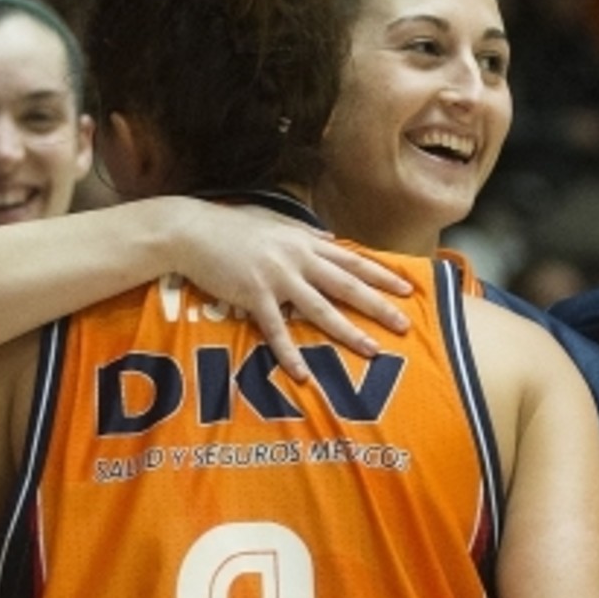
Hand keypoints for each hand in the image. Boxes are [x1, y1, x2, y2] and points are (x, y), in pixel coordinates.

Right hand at [172, 200, 413, 381]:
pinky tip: (303, 374)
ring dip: (348, 332)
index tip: (406, 289)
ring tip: (370, 351)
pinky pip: (277, 330)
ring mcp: (277, 277)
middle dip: (378, 306)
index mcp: (305, 242)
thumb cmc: (230, 227)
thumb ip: (303, 233)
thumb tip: (328, 238)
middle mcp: (298, 259)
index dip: (381, 275)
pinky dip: (290, 353)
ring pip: (321, 309)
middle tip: (404, 325)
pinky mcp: (254, 295)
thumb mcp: (273, 223)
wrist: (192, 231)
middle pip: (347, 285)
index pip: (352, 261)